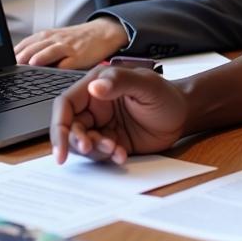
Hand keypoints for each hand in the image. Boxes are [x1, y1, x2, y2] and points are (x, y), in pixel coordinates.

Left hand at [14, 17, 127, 69]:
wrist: (102, 32)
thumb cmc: (76, 40)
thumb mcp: (55, 39)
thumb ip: (38, 49)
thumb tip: (16, 64)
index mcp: (44, 36)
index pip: (23, 45)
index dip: (12, 55)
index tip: (2, 66)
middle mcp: (53, 39)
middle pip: (33, 47)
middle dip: (21, 58)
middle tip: (10, 68)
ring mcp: (66, 47)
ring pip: (49, 51)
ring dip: (40, 57)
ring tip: (30, 64)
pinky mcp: (79, 55)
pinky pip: (68, 61)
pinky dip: (60, 66)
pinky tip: (54, 71)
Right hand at [51, 65, 187, 164]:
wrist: (183, 115)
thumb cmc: (165, 94)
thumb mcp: (146, 84)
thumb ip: (120, 83)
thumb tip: (95, 87)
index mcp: (97, 85)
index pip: (66, 105)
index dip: (59, 126)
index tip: (61, 150)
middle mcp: (95, 105)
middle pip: (70, 127)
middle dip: (77, 142)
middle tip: (92, 148)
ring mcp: (102, 125)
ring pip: (83, 143)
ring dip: (94, 151)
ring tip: (115, 149)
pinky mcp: (111, 141)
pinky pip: (99, 154)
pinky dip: (107, 157)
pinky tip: (122, 154)